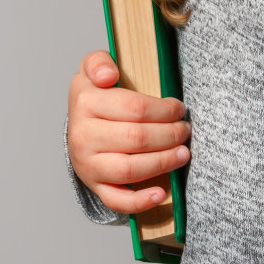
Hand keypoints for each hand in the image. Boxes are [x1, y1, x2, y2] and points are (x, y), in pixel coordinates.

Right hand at [67, 50, 191, 214]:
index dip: (164, 109)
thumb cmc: (95, 97)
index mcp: (85, 103)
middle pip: (137, 138)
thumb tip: (108, 76)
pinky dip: (140, 201)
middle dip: (169, 134)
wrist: (77, 127)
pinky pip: (117, 200)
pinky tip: (161, 193)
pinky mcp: (95, 185)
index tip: (180, 108)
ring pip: (130, 169)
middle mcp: (83, 136)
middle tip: (186, 130)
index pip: (135, 108)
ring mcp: (88, 164)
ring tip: (183, 154)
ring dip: (163, 163)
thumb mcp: (91, 69)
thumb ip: (99, 62)